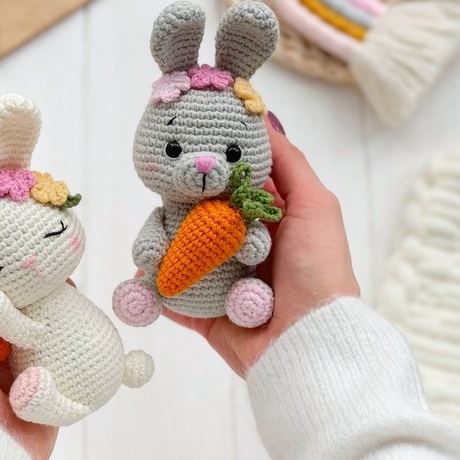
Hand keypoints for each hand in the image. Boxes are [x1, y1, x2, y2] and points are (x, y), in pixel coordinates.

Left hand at [0, 239, 56, 459]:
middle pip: (12, 286)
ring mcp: (24, 344)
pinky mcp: (51, 359)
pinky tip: (70, 293)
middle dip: (21, 265)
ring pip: (41, 302)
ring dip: (48, 284)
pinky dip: (69, 309)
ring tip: (53, 267)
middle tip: (32, 244)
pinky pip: (65, 326)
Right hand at [162, 113, 359, 375]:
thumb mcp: (315, 204)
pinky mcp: (205, 314)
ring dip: (161, 247)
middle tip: (163, 201)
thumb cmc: (318, 270)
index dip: (207, 172)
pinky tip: (142, 275)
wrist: (310, 343)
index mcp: (268, 222)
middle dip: (176, 210)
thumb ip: (287, 162)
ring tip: (150, 244)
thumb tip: (261, 116)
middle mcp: (242, 249)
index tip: (185, 155)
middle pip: (198, 220)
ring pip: (180, 256)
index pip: (228, 189)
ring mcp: (221, 283)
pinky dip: (155, 288)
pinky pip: (172, 297)